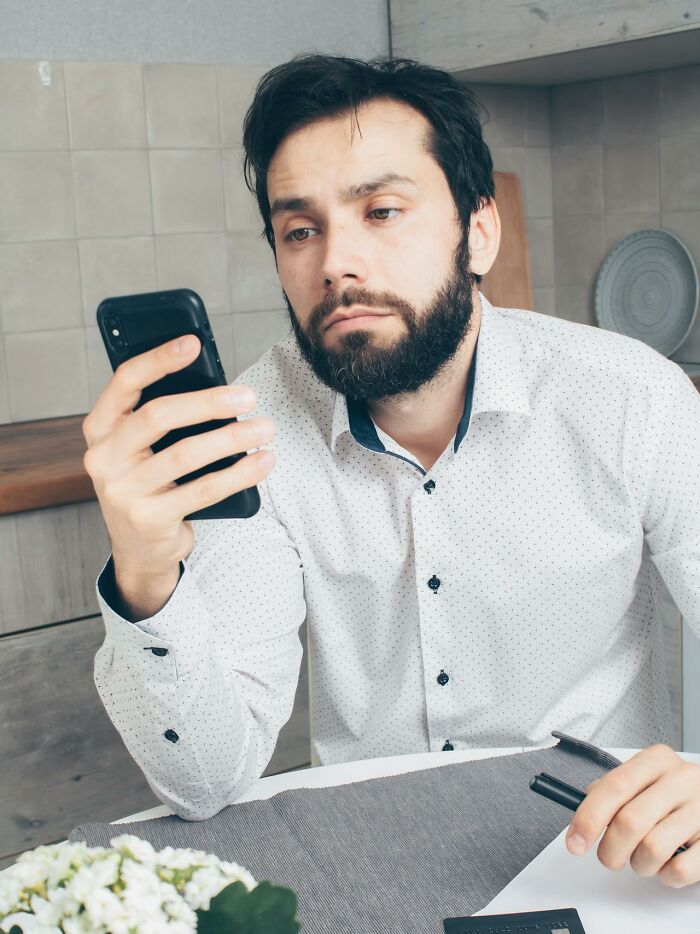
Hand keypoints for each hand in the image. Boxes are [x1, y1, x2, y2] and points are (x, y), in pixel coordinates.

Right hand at [83, 334, 276, 577]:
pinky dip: (239, 473)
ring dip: (233, 437)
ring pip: (186, 454)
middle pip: (158, 415)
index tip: (192, 342)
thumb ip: (161, 420)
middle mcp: (102, 458)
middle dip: (209, 402)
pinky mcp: (149, 519)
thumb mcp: (141, 449)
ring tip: (265, 428)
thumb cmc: (150, 484)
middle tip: (249, 395)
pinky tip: (262, 462)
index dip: (158, 359)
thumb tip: (219, 388)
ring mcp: (122, 491)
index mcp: (99, 428)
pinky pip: (203, 490)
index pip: (125, 382)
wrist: (139, 550)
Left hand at [566, 743, 699, 886]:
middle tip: (609, 858)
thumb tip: (582, 813)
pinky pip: (680, 870)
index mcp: (657, 760)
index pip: (614, 787)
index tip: (574, 841)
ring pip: (653, 849)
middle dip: (611, 850)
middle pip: (630, 821)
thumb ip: (614, 789)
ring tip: (643, 858)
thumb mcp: (647, 779)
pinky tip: (668, 863)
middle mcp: (681, 779)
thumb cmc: (676, 794)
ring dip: (639, 864)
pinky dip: (666, 875)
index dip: (589, 817)